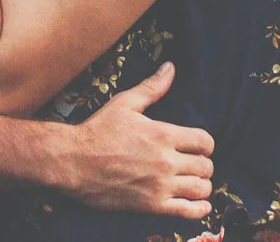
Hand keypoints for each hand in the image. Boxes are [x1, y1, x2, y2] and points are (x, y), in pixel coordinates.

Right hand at [52, 63, 214, 218]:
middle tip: (192, 165)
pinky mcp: (152, 206)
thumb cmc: (98, 130)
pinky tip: (199, 204)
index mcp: (163, 134)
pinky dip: (199, 209)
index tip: (197, 146)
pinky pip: (188, 211)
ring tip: (194, 183)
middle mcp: (166, 160)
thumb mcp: (125, 103)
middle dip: (203, 164)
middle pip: (206, 166)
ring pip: (201, 188)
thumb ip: (152, 87)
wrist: (73, 161)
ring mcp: (160, 185)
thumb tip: (170, 67)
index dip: (205, 144)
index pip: (205, 141)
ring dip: (202, 186)